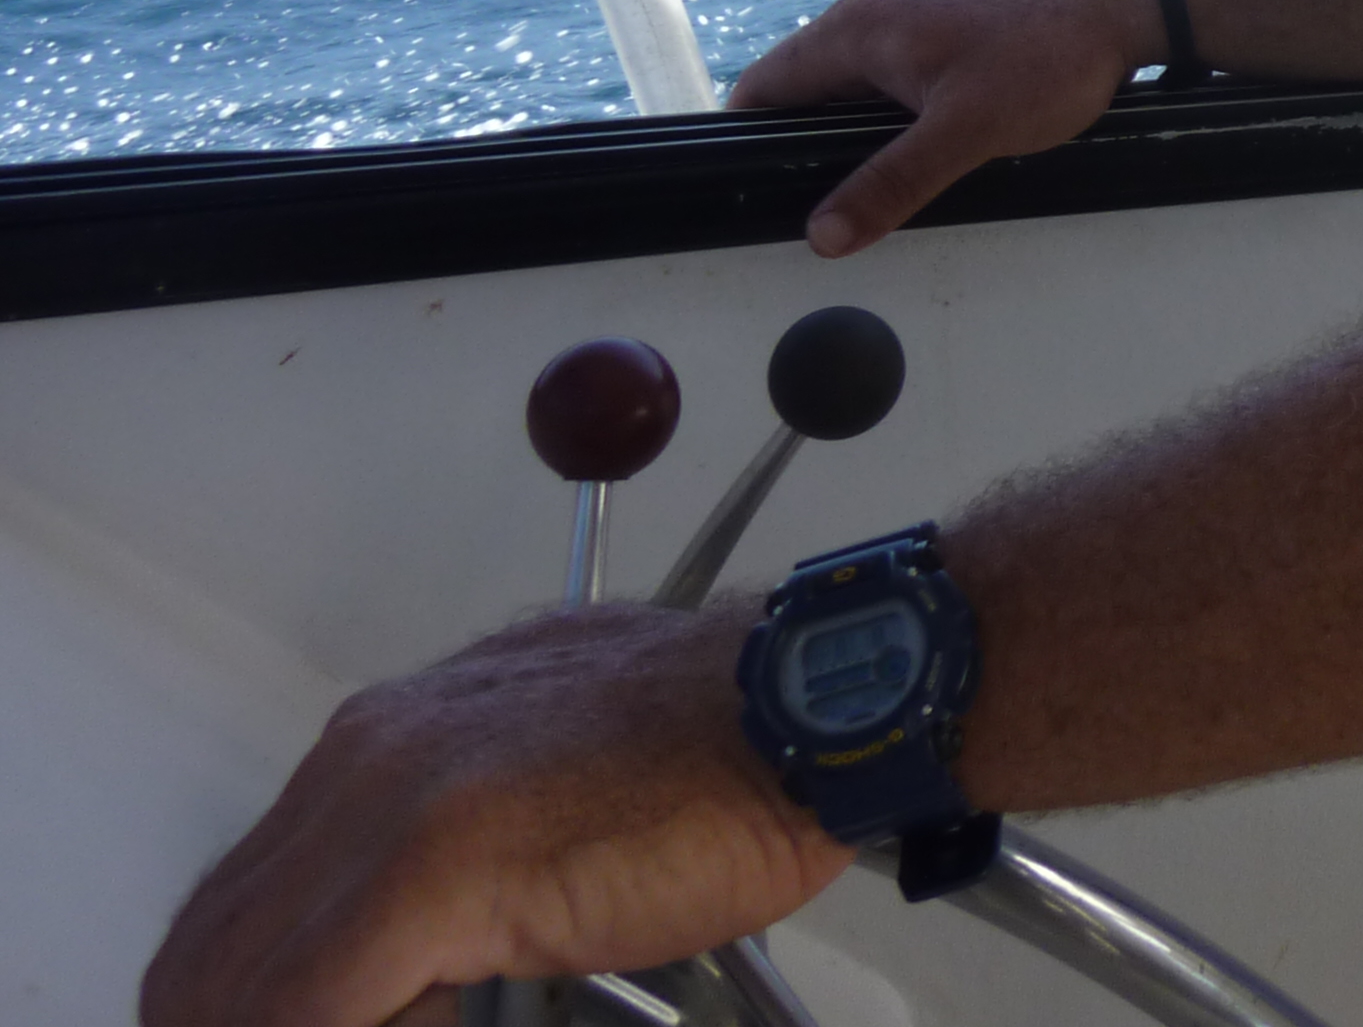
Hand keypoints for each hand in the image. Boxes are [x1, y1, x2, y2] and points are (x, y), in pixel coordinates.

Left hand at [140, 605, 847, 1026]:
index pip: (246, 903)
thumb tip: (437, 955)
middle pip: (215, 947)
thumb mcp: (555, 763)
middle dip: (237, 1023)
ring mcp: (392, 811)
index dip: (239, 1005)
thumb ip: (469, 844)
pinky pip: (313, 1009)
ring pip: (246, 983)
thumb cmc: (719, 747)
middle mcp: (367, 757)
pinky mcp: (433, 872)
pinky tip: (433, 1025)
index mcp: (390, 736)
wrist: (803, 710)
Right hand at [730, 0, 1156, 253]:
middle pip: (803, 87)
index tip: (752, 191)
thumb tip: (823, 235)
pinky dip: (891, 110)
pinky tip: (918, 147)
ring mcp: (912, 11)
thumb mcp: (966, 133)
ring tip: (870, 184)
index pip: (763, 86)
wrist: (1124, 4)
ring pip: (852, 82)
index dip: (745, 140)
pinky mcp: (947, 21)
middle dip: (804, 144)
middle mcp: (873, 11)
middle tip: (817, 206)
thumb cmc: (1049, 54)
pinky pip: (893, 72)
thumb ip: (890, 184)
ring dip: (853, 130)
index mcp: (856, 28)